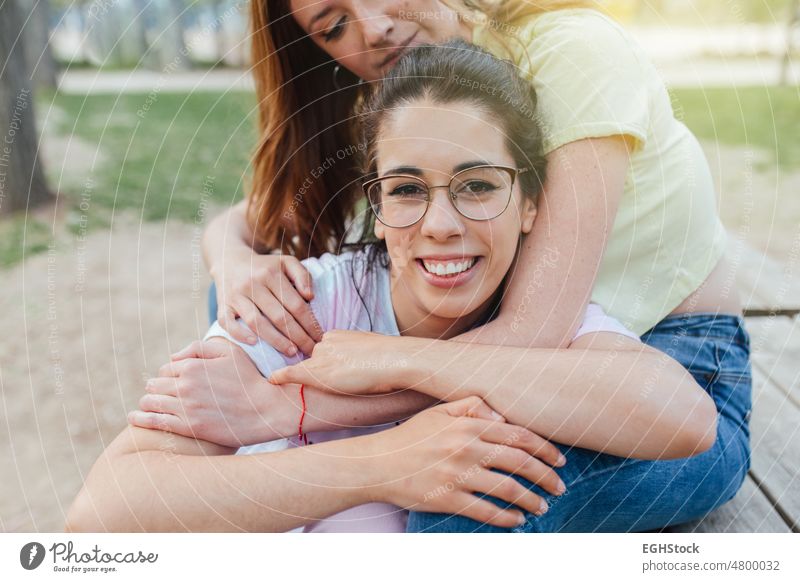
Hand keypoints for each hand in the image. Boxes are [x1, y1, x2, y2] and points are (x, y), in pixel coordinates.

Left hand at [128, 339, 297, 446]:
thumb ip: (199, 348)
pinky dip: (140, 419)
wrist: (266, 409)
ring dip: (147, 402)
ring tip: (148, 406)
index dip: (169, 374)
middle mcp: (185, 385)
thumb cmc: (249, 379)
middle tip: (161, 394)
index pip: (166, 368)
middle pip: (154, 384)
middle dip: (156, 388)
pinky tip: (133, 418)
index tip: (174, 381)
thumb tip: (173, 357)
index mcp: (192, 366)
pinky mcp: (189, 427)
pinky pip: (155, 422)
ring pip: (151, 402)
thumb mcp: (229, 352)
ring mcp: (186, 407)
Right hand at [213, 248, 322, 354]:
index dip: (310, 324)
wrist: (229, 261)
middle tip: (311, 351)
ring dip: (276, 340)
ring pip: (256, 322)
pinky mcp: (222, 305)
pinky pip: (228, 323)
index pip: (295, 304)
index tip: (320, 338)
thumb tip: (310, 297)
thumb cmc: (265, 267)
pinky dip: (240, 334)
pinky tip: (254, 343)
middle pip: (279, 316)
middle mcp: (252, 284)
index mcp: (271, 274)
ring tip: (292, 351)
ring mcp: (235, 295)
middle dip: (298, 337)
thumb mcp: (286, 262)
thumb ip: (302, 275)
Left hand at [268, 330, 408, 394]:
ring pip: (309, 369)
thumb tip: (365, 360)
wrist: (393, 360)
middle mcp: (325, 342)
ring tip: (336, 386)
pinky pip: (294, 373)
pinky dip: (281, 376)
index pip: (324, 350)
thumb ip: (360, 352)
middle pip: (314, 360)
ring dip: (313, 377)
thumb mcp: (372, 348)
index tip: (336, 369)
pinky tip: (272, 379)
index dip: (328, 363)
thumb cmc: (390, 357)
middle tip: (339, 380)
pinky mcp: (317, 370)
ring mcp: (320, 356)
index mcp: (339, 335)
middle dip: (320, 371)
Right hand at [364, 397, 566, 527]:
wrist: (377, 464)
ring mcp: (458, 475)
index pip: (518, 435)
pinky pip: (485, 511)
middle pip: (520, 462)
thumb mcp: (438, 412)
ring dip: (531, 499)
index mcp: (468, 425)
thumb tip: (502, 414)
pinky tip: (517, 520)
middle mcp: (467, 448)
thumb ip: (471, 406)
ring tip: (542, 506)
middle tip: (559, 487)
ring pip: (508, 488)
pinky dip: (507, 518)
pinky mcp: (448, 498)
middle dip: (546, 476)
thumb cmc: (410, 437)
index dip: (545, 449)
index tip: (559, 460)